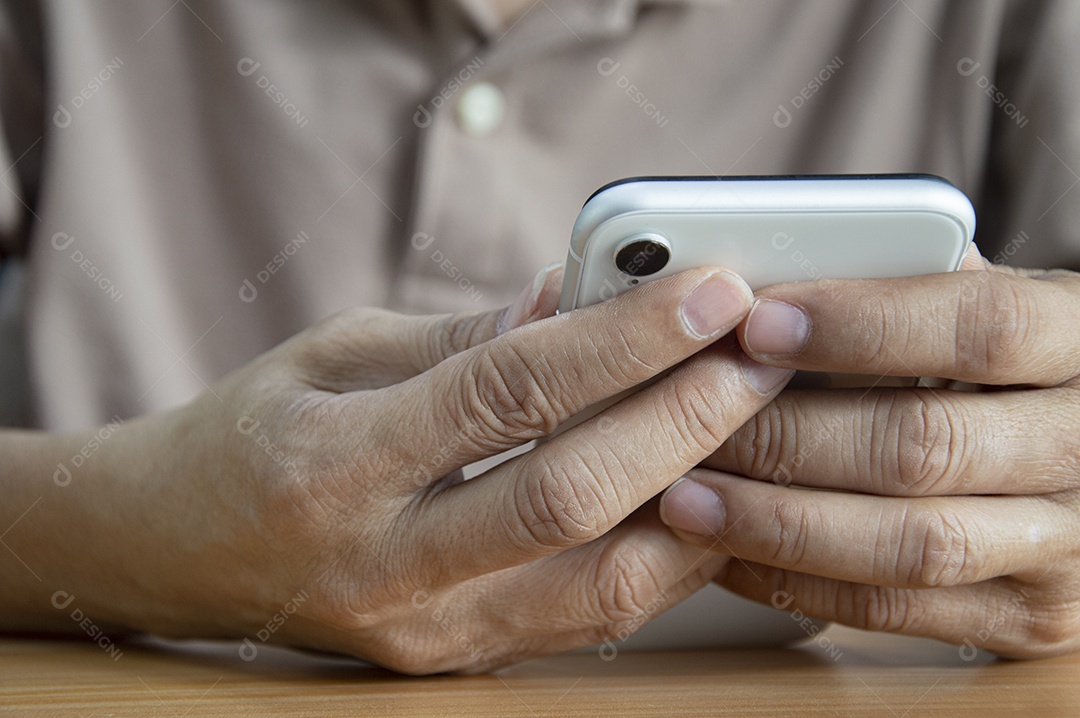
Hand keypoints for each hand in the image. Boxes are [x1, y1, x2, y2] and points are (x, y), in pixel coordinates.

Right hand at [11, 264, 793, 673]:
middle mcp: (383, 566)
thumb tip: (574, 299)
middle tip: (764, 355)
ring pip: (601, 586)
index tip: (710, 293)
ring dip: (699, 502)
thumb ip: (458, 335)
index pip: (506, 393)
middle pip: (571, 498)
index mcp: (338, 465)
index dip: (621, 340)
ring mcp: (424, 632)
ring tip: (759, 428)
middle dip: (687, 419)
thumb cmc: (251, 435)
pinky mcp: (456, 661)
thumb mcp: (333, 356)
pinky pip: (587, 621)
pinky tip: (706, 498)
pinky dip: (662, 562)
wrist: (175, 553)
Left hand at [660, 248, 1079, 659]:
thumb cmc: (1019, 370)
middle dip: (788, 437)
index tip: (758, 323)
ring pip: (905, 544)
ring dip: (777, 523)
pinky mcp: (1026, 618)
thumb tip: (778, 274)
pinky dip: (795, 581)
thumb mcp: (1000, 304)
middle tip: (694, 420)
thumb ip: (914, 286)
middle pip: (922, 446)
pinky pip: (893, 609)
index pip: (980, 326)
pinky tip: (729, 550)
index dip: (861, 325)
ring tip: (688, 499)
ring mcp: (1064, 547)